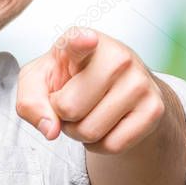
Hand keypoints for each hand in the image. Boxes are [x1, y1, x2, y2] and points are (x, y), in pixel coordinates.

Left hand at [15, 27, 166, 154]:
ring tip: (88, 114)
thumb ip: (30, 101)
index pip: (79, 40)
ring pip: (90, 131)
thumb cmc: (70, 79)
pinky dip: (100, 146)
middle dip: (62, 117)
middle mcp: (117, 55)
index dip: (81, 41)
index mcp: (84, 40)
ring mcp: (140, 81)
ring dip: (79, 134)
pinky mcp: (154, 108)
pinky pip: (113, 145)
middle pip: (69, 109)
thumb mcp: (39, 82)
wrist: (115, 89)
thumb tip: (51, 129)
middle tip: (73, 105)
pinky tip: (105, 125)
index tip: (87, 39)